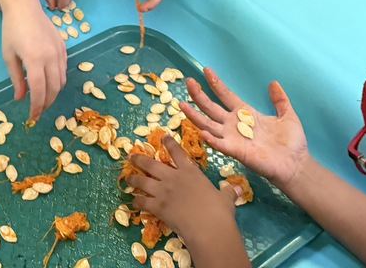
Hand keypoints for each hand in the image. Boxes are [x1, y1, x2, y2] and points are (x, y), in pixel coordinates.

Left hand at [0, 0, 66, 120]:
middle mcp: (51, 57)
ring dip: (53, 92)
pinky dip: (58, 79)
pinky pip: (64, 68)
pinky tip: (49, 81)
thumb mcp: (9, 56)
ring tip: (43, 98)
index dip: (37, 106)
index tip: (32, 116)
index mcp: (35, 60)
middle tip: (38, 111)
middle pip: (54, 88)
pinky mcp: (63, 47)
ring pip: (61, 80)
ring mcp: (59, 51)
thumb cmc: (12, 30)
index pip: (39, 91)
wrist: (24, 6)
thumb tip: (21, 98)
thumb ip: (16, 78)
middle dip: (47, 103)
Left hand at [126, 136, 243, 247]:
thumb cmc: (219, 211)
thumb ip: (228, 192)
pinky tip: (133, 203)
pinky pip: (143, 202)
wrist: (208, 227)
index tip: (163, 137)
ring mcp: (163, 191)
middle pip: (151, 164)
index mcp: (190, 172)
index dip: (169, 143)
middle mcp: (173, 177)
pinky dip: (136, 202)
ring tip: (127, 179)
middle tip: (131, 155)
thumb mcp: (226, 199)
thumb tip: (238, 189)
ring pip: (142, 181)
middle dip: (140, 159)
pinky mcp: (158, 206)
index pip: (177, 152)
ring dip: (133, 180)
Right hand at [181, 68, 309, 186]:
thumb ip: (280, 100)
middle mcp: (234, 124)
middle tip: (188, 81)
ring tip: (181, 103)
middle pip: (211, 107)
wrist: (296, 164)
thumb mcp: (287, 115)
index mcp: (244, 113)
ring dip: (195, 115)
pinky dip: (210, 139)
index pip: (226, 95)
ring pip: (208, 124)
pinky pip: (220, 144)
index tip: (206, 70)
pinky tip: (201, 131)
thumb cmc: (291, 142)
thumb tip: (273, 82)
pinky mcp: (236, 151)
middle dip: (199, 95)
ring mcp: (232, 138)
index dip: (216, 83)